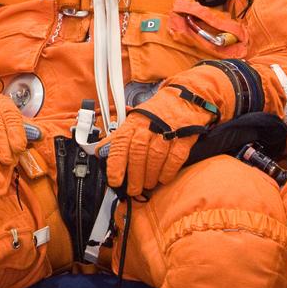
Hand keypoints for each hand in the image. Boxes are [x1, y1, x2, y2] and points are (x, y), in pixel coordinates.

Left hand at [104, 84, 218, 196]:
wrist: (186, 98)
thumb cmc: (157, 113)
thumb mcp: (135, 119)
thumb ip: (119, 137)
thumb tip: (99, 151)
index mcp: (134, 122)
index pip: (120, 143)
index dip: (116, 164)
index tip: (114, 180)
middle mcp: (149, 126)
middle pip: (138, 153)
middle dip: (134, 176)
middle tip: (133, 189)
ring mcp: (167, 131)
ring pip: (155, 157)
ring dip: (150, 176)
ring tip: (148, 185)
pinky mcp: (184, 137)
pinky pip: (174, 158)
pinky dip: (168, 171)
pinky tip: (163, 178)